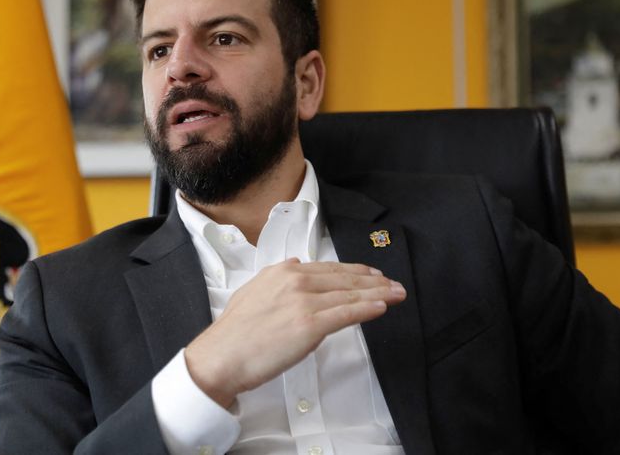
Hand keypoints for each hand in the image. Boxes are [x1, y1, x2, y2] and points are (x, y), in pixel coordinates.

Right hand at [184, 259, 405, 407]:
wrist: (223, 355)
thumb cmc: (235, 332)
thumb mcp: (253, 290)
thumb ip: (276, 278)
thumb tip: (296, 264)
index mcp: (283, 272)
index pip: (329, 269)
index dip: (355, 271)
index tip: (371, 274)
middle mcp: (296, 281)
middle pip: (344, 279)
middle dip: (373, 281)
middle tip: (393, 283)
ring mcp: (304, 302)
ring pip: (350, 294)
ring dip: (378, 294)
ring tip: (396, 294)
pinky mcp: (310, 325)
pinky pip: (347, 314)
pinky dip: (367, 309)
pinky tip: (381, 307)